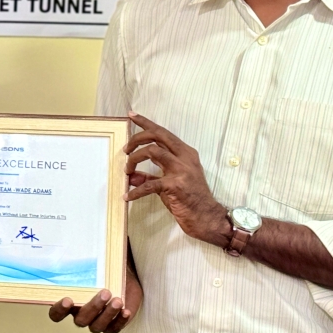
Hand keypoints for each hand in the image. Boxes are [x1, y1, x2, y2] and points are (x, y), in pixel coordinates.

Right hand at [49, 264, 142, 332]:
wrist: (120, 276)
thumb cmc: (102, 270)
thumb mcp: (93, 265)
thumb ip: (83, 257)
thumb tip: (81, 235)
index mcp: (69, 302)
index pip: (56, 313)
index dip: (59, 310)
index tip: (68, 299)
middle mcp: (80, 314)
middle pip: (80, 320)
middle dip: (93, 307)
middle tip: (105, 292)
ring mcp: (96, 321)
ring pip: (96, 326)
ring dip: (107, 314)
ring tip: (118, 300)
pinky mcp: (112, 324)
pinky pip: (114, 328)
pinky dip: (120, 320)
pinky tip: (125, 310)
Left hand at [124, 112, 230, 246]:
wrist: (206, 218)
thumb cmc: (190, 200)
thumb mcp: (169, 182)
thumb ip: (151, 176)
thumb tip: (131, 176)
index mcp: (185, 153)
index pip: (163, 132)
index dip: (145, 123)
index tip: (131, 115)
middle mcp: (184, 157)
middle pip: (156, 135)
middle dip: (137, 139)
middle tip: (126, 150)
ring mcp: (181, 170)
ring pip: (152, 151)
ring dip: (134, 159)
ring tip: (127, 171)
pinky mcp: (176, 185)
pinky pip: (149, 184)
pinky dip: (135, 191)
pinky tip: (128, 197)